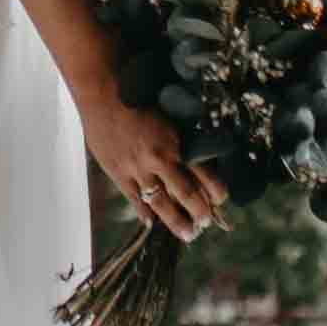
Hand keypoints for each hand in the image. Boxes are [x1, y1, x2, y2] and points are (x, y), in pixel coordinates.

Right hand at [84, 85, 222, 251]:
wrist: (104, 91)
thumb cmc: (139, 95)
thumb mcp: (169, 114)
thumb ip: (180, 137)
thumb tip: (196, 155)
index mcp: (176, 143)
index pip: (204, 175)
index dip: (216, 192)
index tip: (221, 200)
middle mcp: (160, 159)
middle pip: (186, 195)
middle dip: (200, 213)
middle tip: (206, 224)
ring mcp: (138, 169)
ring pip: (161, 204)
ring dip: (176, 222)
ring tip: (187, 234)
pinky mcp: (118, 173)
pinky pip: (134, 200)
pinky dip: (144, 213)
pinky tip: (150, 222)